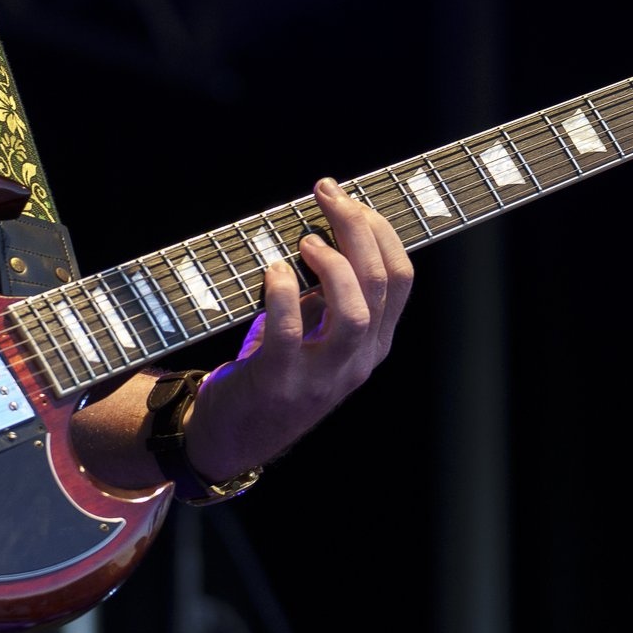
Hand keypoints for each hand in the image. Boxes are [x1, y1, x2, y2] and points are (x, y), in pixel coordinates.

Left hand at [184, 177, 415, 479]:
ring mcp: (321, 376)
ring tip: (305, 241)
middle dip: (356, 227)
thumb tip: (328, 226)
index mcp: (373, 343)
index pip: (400, 278)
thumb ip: (330, 293)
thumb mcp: (318, 334)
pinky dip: (283, 293)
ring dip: (332, 264)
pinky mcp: (279, 382)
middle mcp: (356, 360)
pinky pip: (290, 333)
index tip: (349, 198)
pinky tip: (274, 271)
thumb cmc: (275, 370)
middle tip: (327, 195)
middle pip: (379, 284)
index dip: (379, 229)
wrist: (231, 438)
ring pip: (353, 312)